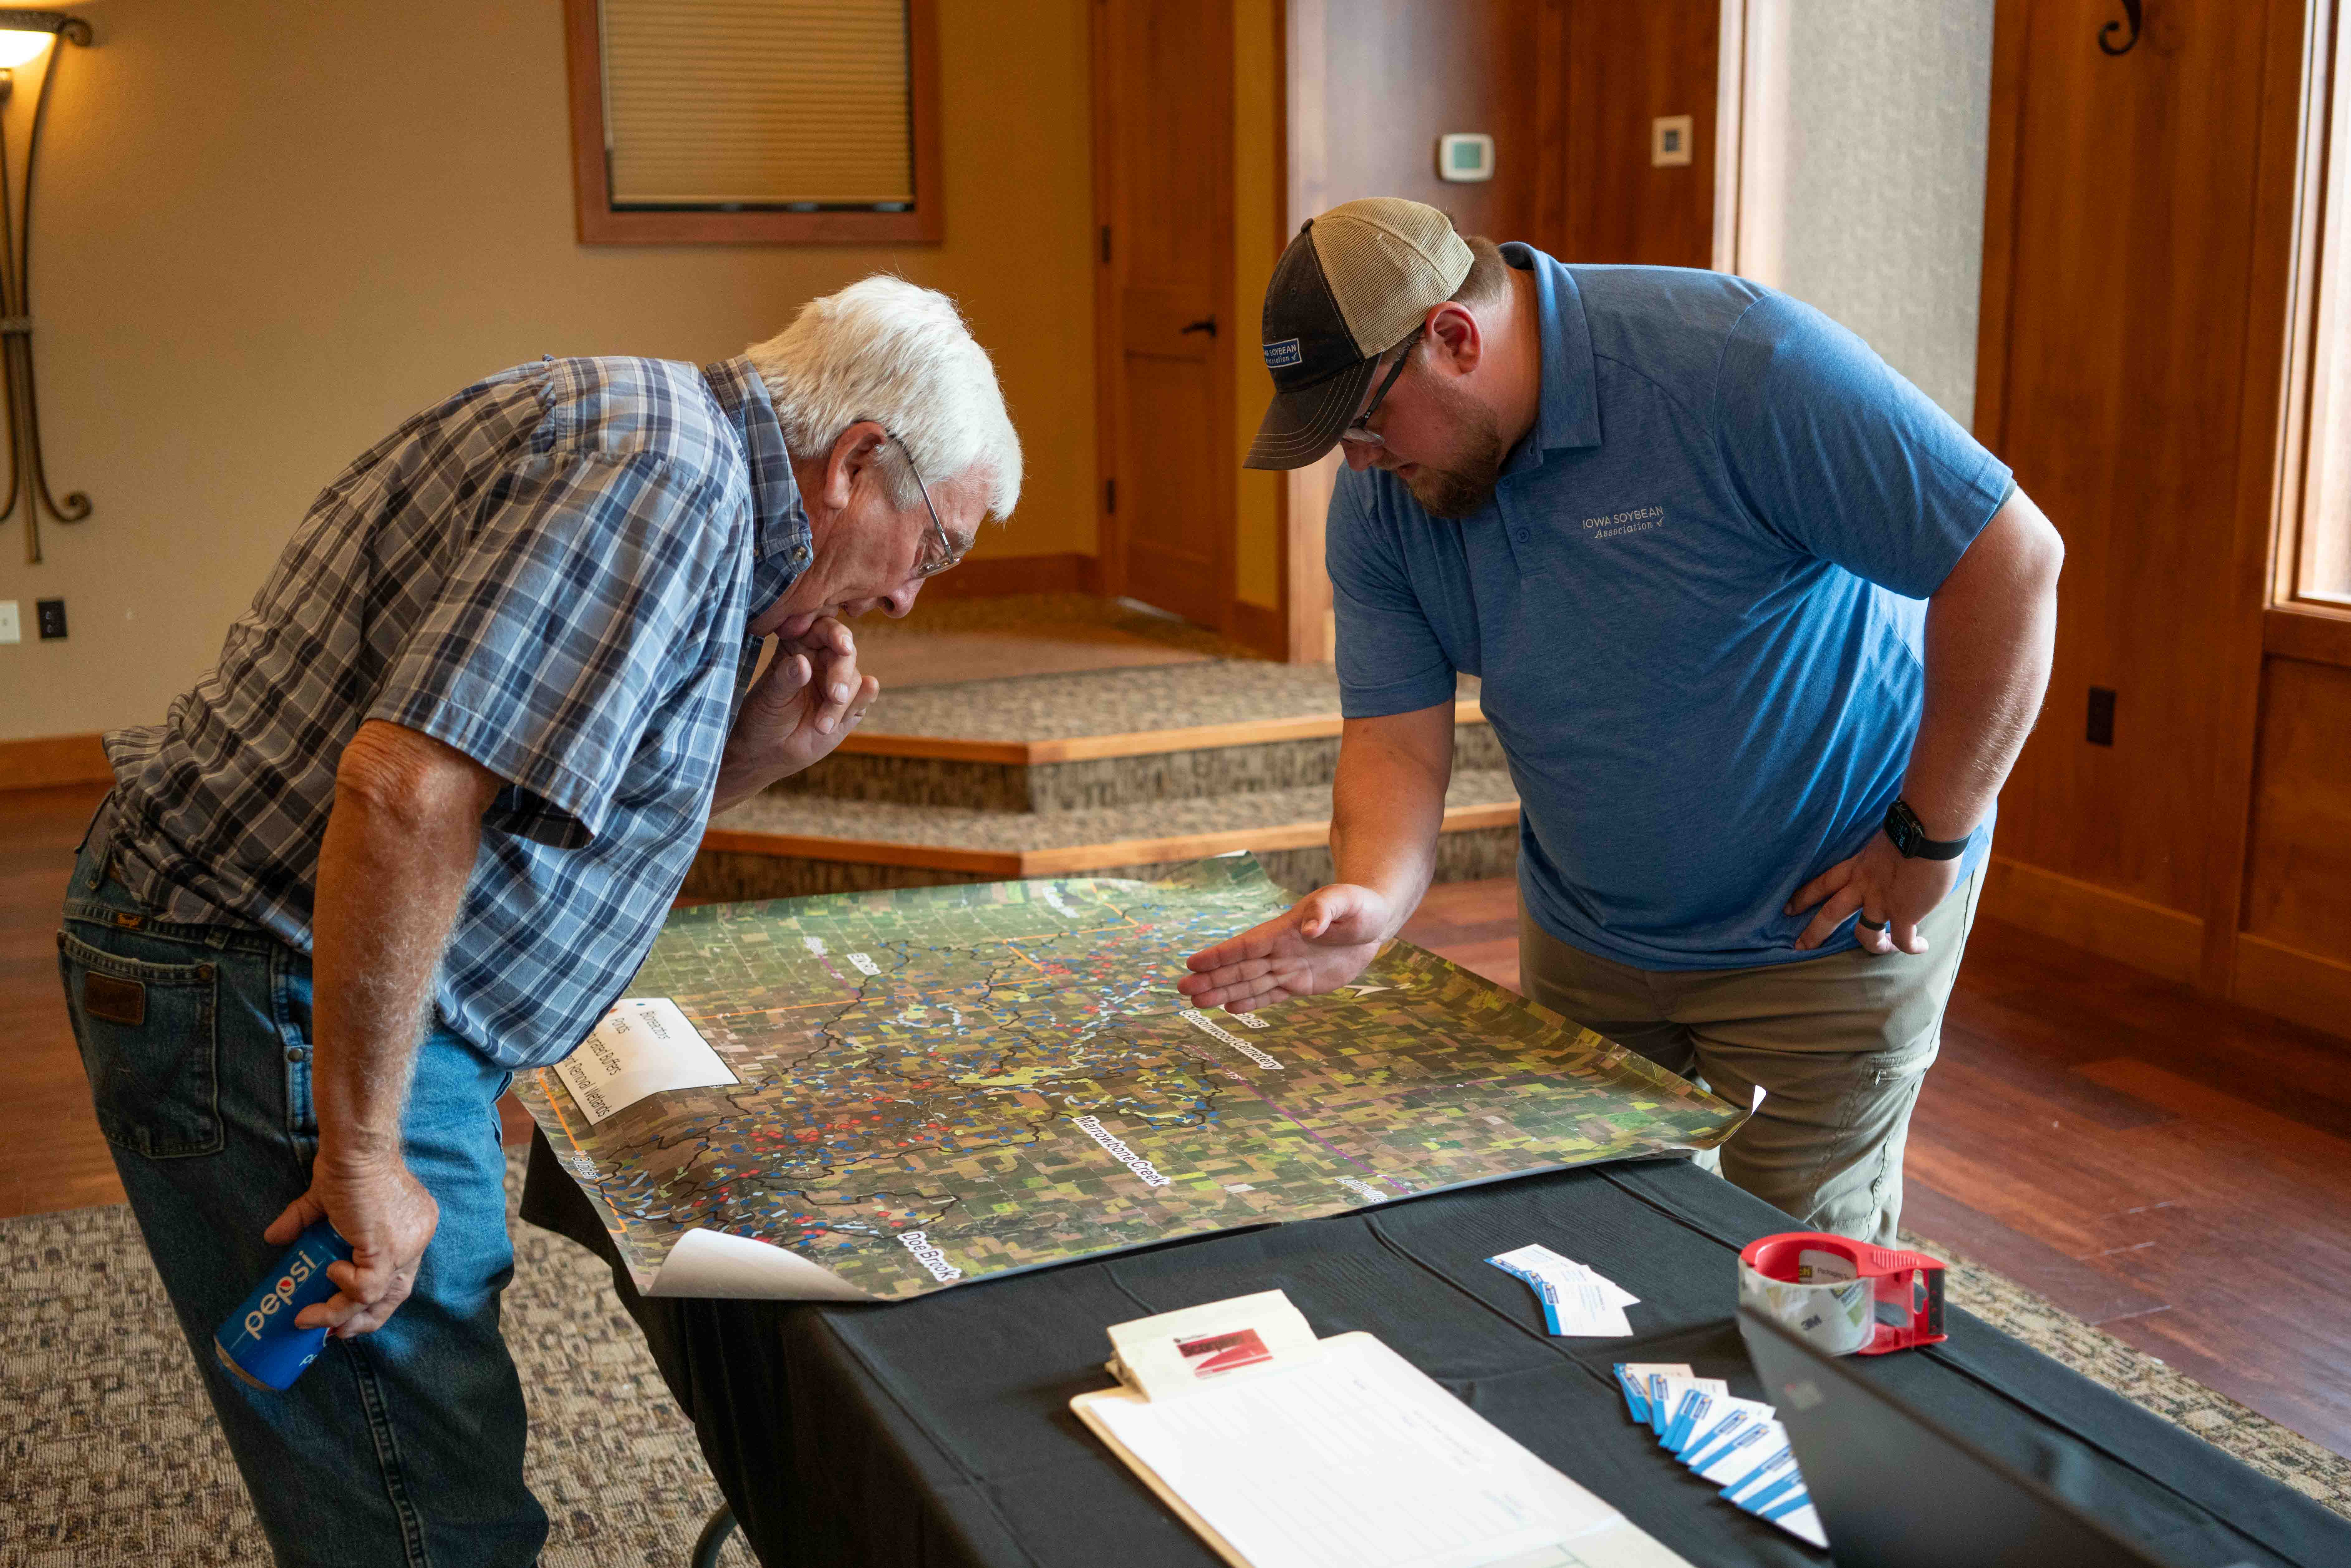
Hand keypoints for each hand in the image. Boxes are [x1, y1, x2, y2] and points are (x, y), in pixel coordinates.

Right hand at [264, 1153, 438, 1337]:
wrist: (355, 1148)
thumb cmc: (345, 1164)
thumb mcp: (324, 1200)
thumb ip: (302, 1220)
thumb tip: (273, 1237)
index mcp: (410, 1229)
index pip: (399, 1276)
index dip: (373, 1301)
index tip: (345, 1317)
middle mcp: (416, 1240)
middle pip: (396, 1294)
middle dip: (364, 1319)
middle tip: (333, 1332)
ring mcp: (406, 1246)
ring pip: (377, 1297)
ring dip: (341, 1315)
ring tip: (310, 1319)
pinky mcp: (388, 1250)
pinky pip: (366, 1288)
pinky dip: (343, 1291)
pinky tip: (328, 1275)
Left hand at [716, 617, 879, 802]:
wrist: (768, 753)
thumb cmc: (762, 718)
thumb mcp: (769, 697)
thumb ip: (786, 679)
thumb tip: (803, 663)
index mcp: (800, 646)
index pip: (823, 629)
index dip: (836, 634)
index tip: (843, 646)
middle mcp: (822, 659)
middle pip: (845, 654)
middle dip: (842, 675)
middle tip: (835, 697)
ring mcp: (838, 682)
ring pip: (855, 680)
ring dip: (842, 703)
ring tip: (821, 727)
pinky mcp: (851, 705)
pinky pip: (865, 697)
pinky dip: (861, 702)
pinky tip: (849, 715)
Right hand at [1176, 883, 1395, 1012]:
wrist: (1374, 920)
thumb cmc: (1358, 905)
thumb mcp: (1345, 901)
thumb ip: (1325, 912)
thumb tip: (1309, 928)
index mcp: (1283, 930)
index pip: (1245, 945)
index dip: (1219, 955)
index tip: (1192, 962)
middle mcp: (1279, 950)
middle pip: (1239, 967)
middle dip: (1211, 978)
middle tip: (1182, 989)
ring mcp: (1288, 967)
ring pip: (1249, 983)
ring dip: (1223, 992)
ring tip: (1196, 1003)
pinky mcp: (1302, 982)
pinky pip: (1272, 994)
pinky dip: (1251, 1002)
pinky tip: (1229, 1008)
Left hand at [1785, 831, 1962, 955]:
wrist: (1927, 830)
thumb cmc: (1914, 827)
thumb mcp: (1886, 842)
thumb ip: (1884, 857)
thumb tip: (1895, 863)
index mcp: (1858, 866)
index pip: (1823, 883)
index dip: (1804, 896)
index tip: (1788, 908)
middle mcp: (1864, 886)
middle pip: (1830, 913)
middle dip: (1814, 932)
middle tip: (1800, 947)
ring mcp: (1882, 902)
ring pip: (1866, 935)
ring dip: (1873, 947)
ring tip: (1883, 949)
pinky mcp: (1904, 914)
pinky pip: (1904, 940)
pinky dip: (1911, 947)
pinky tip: (1921, 948)